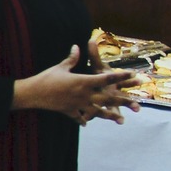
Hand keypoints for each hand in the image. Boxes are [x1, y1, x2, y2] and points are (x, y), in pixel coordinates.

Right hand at [15, 45, 137, 125]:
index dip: (121, 76)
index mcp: (84, 81)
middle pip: (108, 99)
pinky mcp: (69, 111)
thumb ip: (72, 58)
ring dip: (110, 116)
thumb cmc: (47, 78)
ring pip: (98, 112)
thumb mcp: (60, 67)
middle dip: (124, 101)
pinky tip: (87, 123)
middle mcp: (85, 94)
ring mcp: (78, 104)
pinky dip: (83, 119)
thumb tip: (77, 46)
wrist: (33, 93)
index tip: (132, 74)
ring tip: (121, 120)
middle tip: (138, 104)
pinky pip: (79, 117)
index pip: (107, 78)